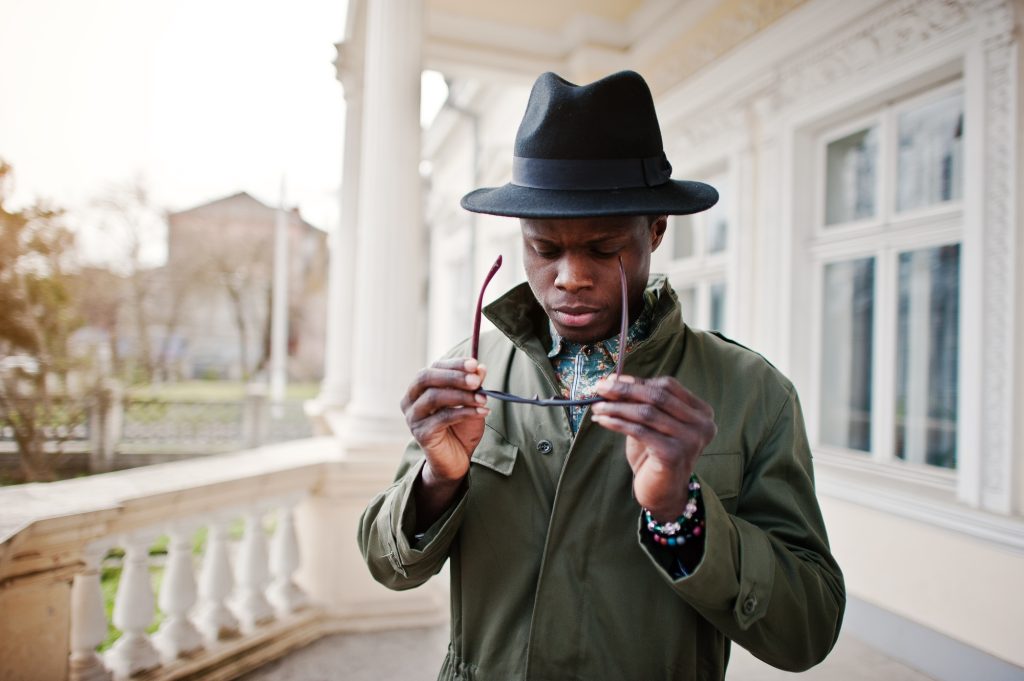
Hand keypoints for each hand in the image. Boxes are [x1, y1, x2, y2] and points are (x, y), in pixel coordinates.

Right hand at [400, 357, 488, 484]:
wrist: (457, 459)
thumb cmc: (461, 428)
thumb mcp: (471, 402)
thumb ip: (473, 386)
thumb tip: (480, 368)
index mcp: (420, 388)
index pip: (434, 367)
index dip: (454, 364)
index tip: (474, 364)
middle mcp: (410, 400)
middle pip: (426, 378)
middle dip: (453, 376)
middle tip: (476, 380)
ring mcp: (413, 417)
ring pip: (434, 397)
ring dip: (462, 396)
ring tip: (483, 399)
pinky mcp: (420, 434)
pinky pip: (442, 418)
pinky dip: (464, 412)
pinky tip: (482, 411)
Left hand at [592, 375, 716, 520]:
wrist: (663, 493)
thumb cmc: (656, 455)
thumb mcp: (652, 424)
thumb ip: (641, 402)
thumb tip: (614, 380)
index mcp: (701, 412)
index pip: (668, 386)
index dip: (637, 381)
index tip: (611, 380)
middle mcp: (702, 425)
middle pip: (658, 396)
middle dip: (624, 390)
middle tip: (599, 388)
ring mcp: (690, 440)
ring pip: (647, 413)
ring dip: (617, 407)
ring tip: (597, 407)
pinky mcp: (674, 455)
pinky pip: (640, 431)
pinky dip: (617, 422)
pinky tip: (602, 420)